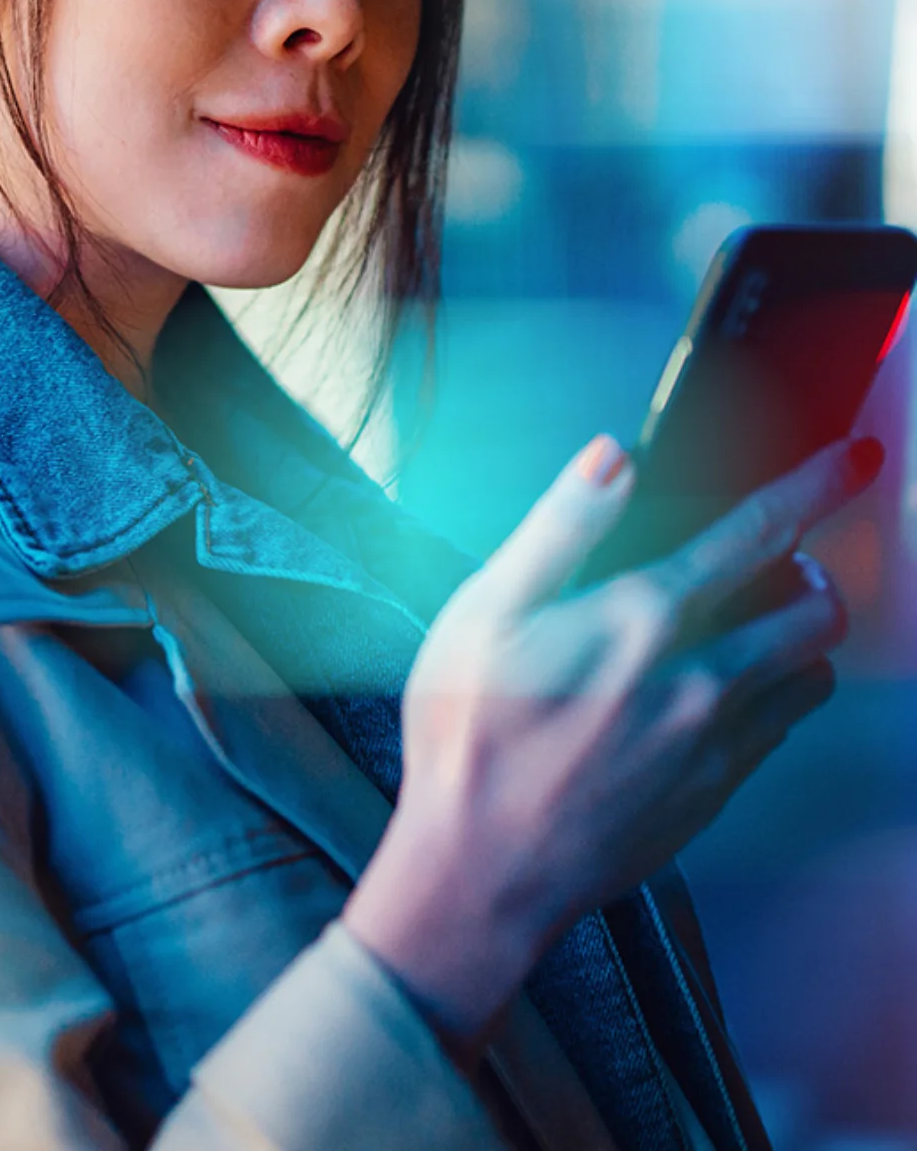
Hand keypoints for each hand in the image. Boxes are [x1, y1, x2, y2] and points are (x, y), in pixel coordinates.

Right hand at [342, 430, 880, 1061]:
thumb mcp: (484, 610)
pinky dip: (768, 693)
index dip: (816, 484)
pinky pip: (777, 728)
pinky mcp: (714, 794)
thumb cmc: (469, 734)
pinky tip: (712, 690)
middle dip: (809, 567)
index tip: (857, 455)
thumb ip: (559, 526)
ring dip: (797, 634)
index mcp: (644, 618)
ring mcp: (716, 744)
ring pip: (811, 672)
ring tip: (748, 622)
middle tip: (769, 557)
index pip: (759, 532)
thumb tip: (612, 456)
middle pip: (816, 607)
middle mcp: (701, 679)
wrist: (483, 870)